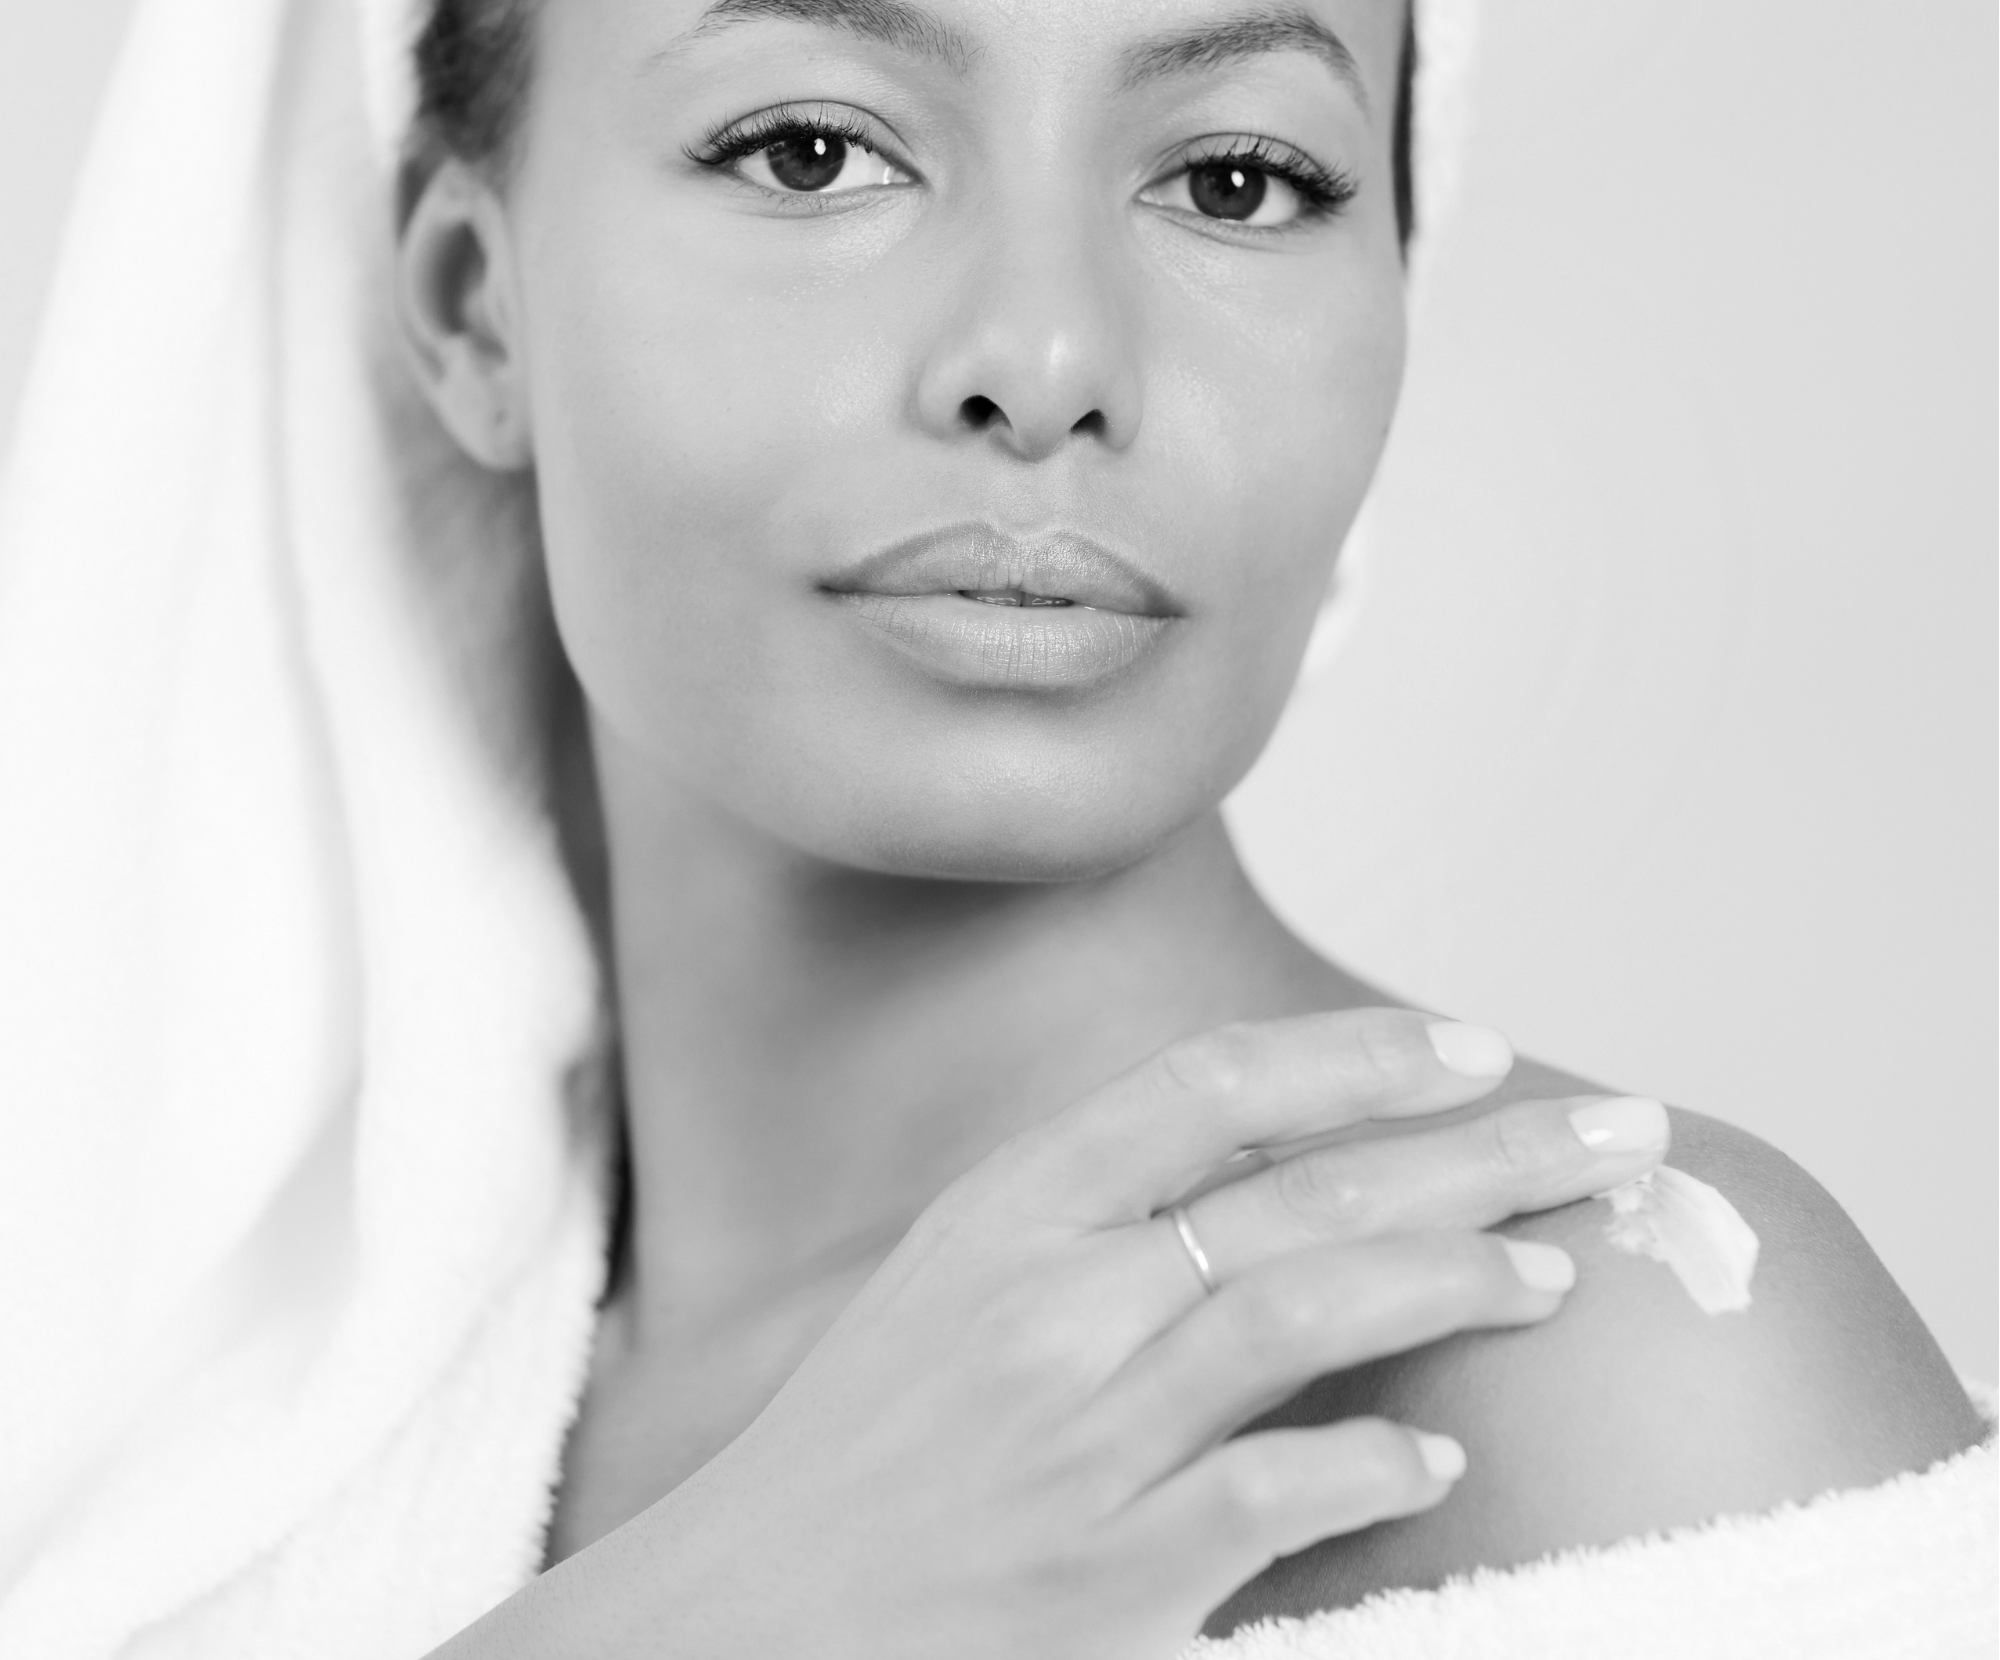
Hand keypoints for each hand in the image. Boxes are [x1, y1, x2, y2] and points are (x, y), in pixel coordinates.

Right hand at [444, 1009, 1668, 1658]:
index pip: (1209, 1084)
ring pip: (1308, 1311)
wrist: (739, 1617)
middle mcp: (1050, 1298)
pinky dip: (1373, 1469)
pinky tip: (1440, 1458)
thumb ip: (1097, 1214)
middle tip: (1617, 1130)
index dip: (1355, 1056)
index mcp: (1007, 1207)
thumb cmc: (862, 1445)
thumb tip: (1283, 1173)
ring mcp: (1081, 1434)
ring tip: (1560, 1272)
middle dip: (1482, 1148)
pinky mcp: (1106, 1574)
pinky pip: (1274, 1497)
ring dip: (1458, 1284)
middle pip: (1305, 1188)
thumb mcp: (954, 1281)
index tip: (1470, 1046)